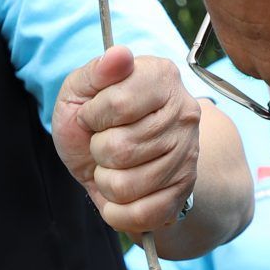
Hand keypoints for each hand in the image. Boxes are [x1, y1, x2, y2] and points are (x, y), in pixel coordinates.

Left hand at [52, 47, 201, 235]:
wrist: (116, 159)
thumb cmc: (94, 121)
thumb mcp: (81, 90)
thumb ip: (96, 72)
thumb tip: (119, 54)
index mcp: (161, 77)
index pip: (118, 104)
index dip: (92, 116)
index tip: (93, 115)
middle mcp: (185, 114)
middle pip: (119, 149)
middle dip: (97, 151)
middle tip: (105, 143)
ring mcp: (188, 155)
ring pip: (125, 186)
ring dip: (105, 181)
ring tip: (113, 166)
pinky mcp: (184, 192)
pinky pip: (140, 215)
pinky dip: (116, 211)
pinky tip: (119, 194)